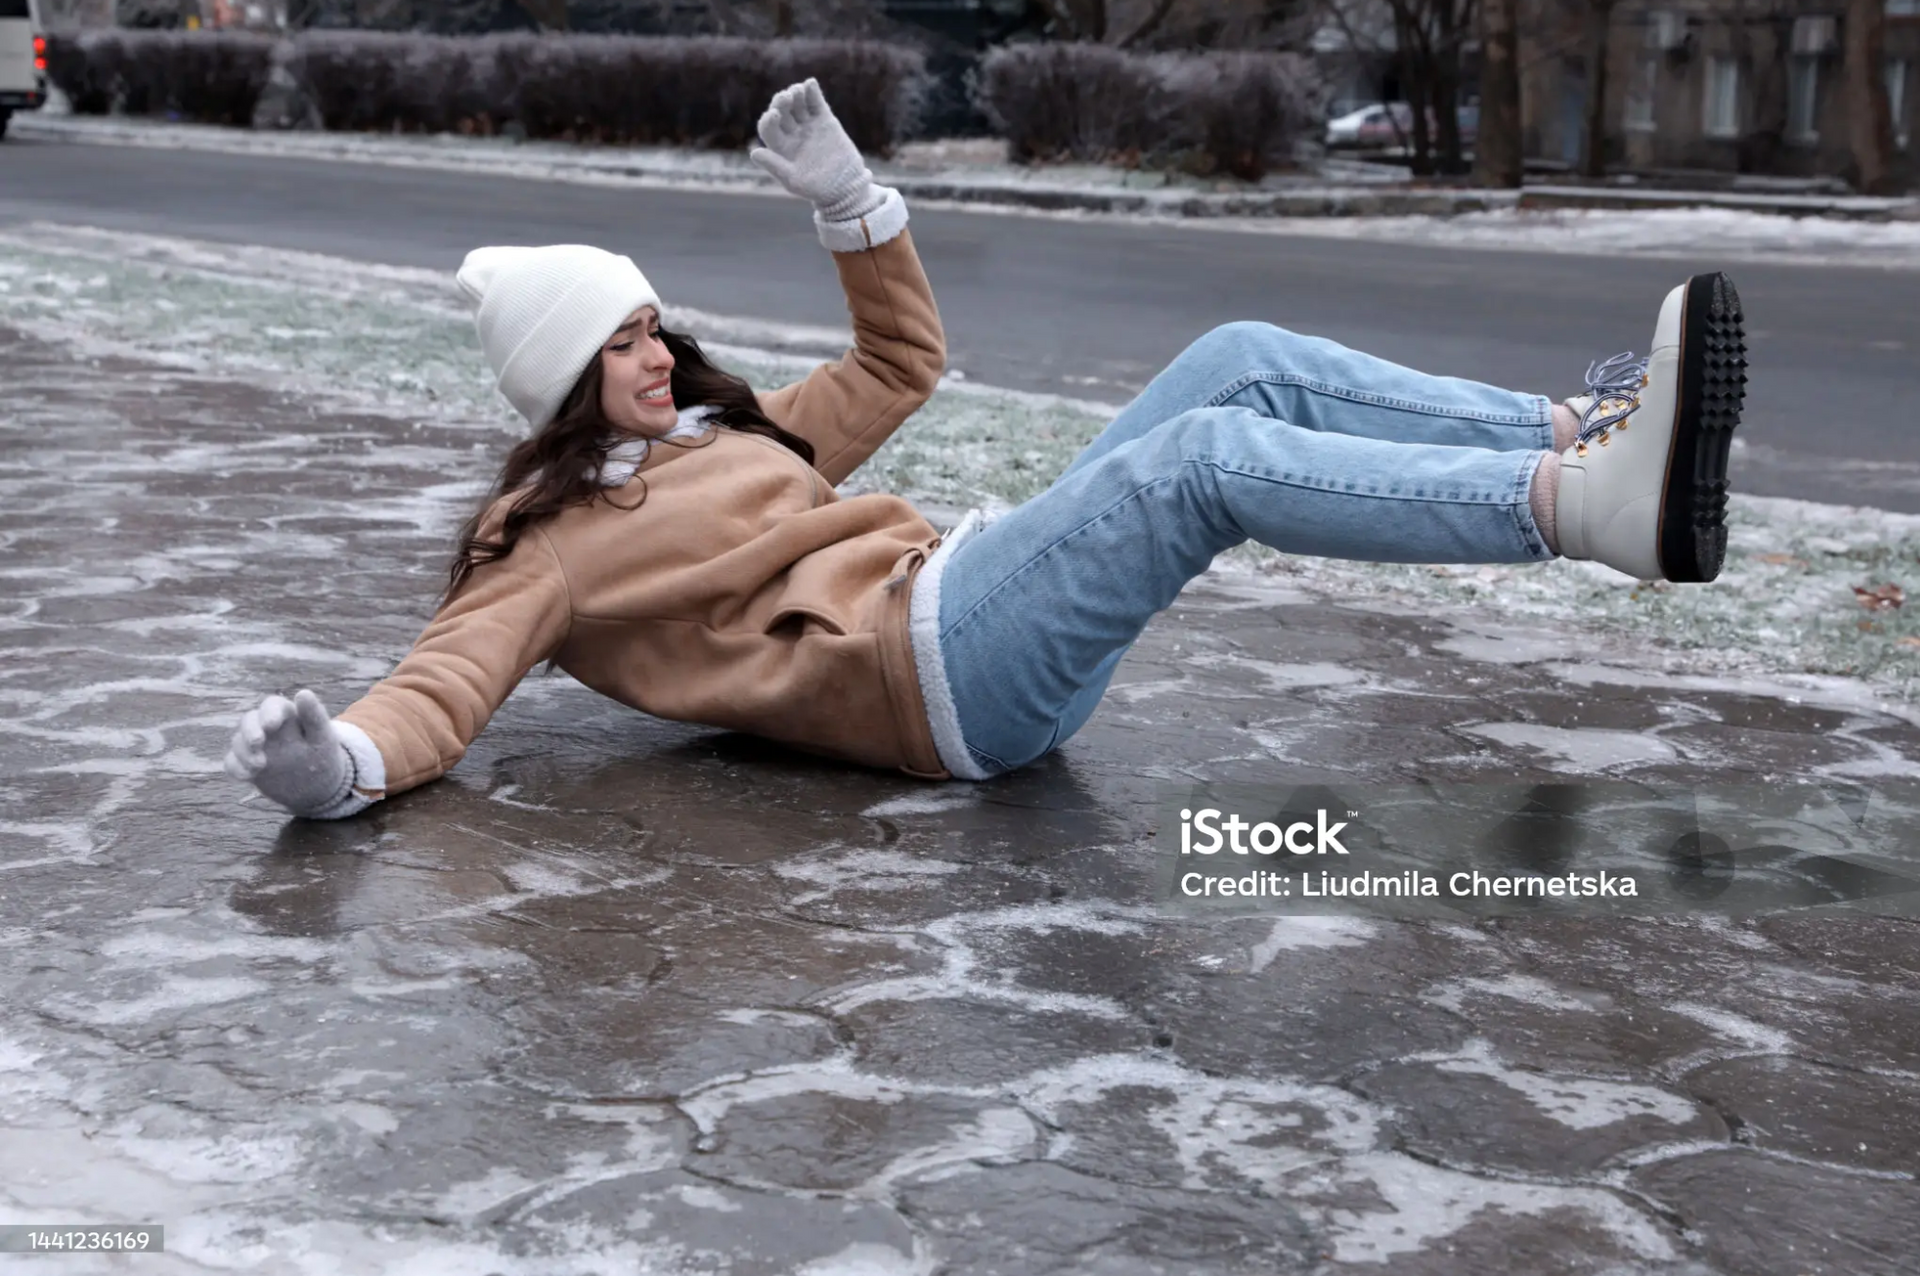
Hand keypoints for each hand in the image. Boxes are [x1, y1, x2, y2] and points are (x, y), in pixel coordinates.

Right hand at [223, 689, 353, 816]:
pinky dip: (236, 767)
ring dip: (244, 752)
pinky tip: (248, 776)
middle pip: (250, 720)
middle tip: (257, 743)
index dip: (269, 712)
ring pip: (239, 741)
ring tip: (260, 765)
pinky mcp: (247, 763)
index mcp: (288, 715)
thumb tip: (303, 693)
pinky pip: (232, 762)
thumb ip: (314, 716)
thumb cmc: (323, 755)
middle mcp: (267, 728)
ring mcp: (256, 746)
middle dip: (250, 730)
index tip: (271, 725)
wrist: (317, 785)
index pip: (273, 705)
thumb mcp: (323, 737)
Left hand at [749, 78, 883, 221]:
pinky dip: (812, 92)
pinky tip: (810, 84)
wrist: (845, 186)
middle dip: (781, 102)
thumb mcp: (793, 180)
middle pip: (781, 111)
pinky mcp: (825, 121)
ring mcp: (808, 126)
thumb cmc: (817, 188)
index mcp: (781, 147)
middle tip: (786, 97)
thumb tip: (754, 152)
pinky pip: (816, 103)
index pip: (768, 128)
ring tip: (798, 90)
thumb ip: (775, 166)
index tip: (773, 115)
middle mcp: (792, 134)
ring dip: (796, 94)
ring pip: (797, 104)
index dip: (768, 120)